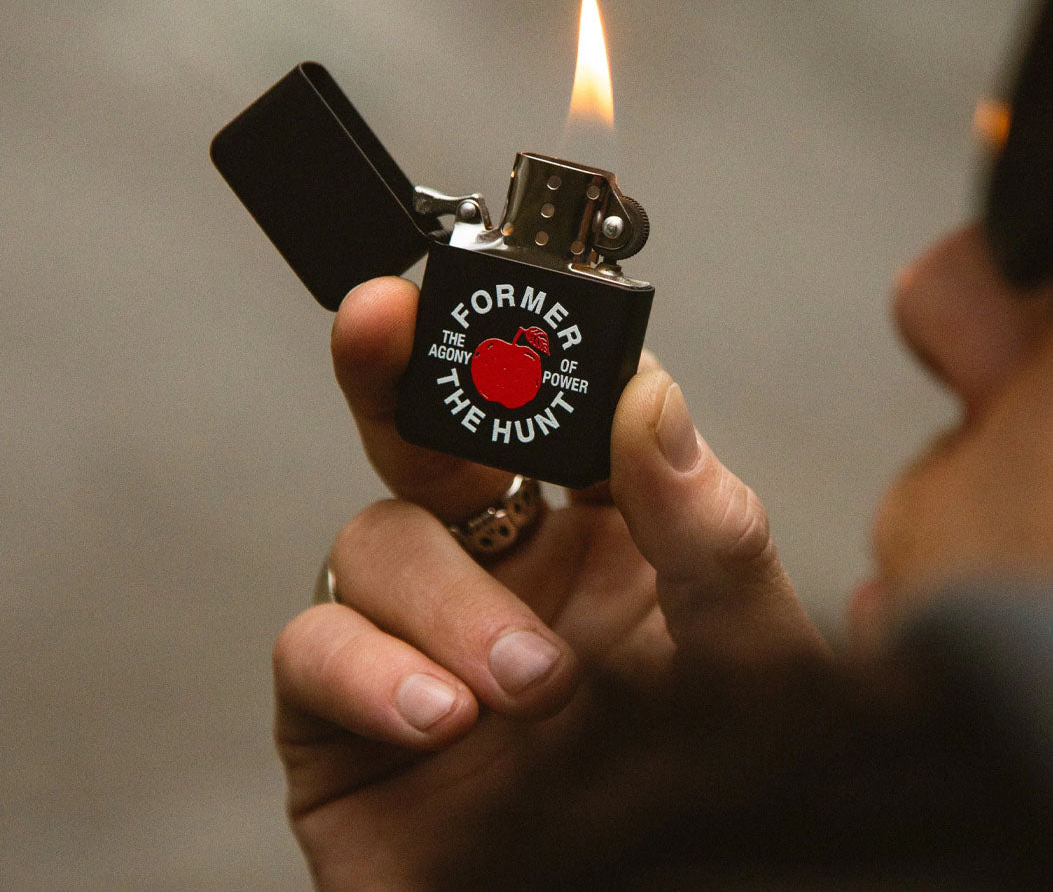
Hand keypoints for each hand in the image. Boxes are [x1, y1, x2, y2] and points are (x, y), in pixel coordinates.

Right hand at [273, 277, 823, 889]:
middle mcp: (498, 570)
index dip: (522, 354)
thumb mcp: (743, 662)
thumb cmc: (700, 803)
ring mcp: (416, 636)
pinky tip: (440, 715)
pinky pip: (312, 646)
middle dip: (394, 367)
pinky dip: (369, 669)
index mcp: (594, 534)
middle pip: (424, 434)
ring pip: (376, 538)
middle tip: (383, 317)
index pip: (542, 412)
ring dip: (448, 599)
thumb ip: (706, 529)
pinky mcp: (343, 718)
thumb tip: (649, 397)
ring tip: (528, 683)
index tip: (518, 313)